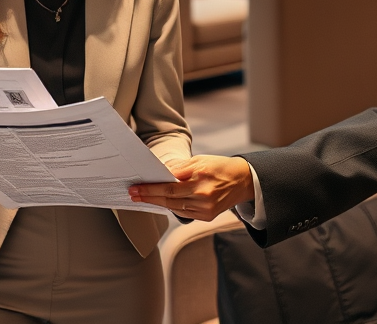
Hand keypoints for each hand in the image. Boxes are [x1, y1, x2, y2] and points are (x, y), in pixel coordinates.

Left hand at [128, 155, 253, 221]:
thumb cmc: (220, 167)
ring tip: (143, 198)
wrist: (243, 181)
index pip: (169, 184)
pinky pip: (184, 213)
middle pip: (169, 198)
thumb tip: (159, 172)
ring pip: (175, 207)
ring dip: (157, 203)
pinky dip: (171, 207)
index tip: (136, 187)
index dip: (151, 187)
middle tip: (133, 194)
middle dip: (149, 196)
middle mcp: (203, 194)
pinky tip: (161, 203)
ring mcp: (206, 208)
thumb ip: (179, 168)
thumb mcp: (200, 160)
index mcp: (200, 176)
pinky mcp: (207, 216)